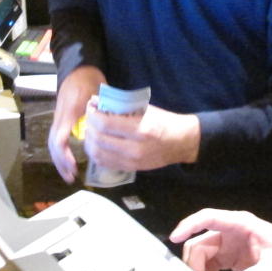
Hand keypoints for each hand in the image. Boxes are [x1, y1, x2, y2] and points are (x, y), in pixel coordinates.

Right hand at [48, 66, 104, 182]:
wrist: (78, 68)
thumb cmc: (90, 79)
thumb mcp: (99, 92)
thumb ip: (104, 110)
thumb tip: (114, 128)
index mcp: (69, 111)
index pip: (60, 137)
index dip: (65, 154)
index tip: (74, 165)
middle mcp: (60, 116)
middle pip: (53, 144)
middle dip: (60, 162)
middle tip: (72, 176)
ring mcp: (58, 117)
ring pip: (52, 143)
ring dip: (59, 160)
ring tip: (69, 174)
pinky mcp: (60, 119)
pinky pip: (56, 139)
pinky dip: (60, 152)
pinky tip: (69, 162)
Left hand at [84, 102, 199, 171]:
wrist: (182, 142)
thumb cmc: (164, 121)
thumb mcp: (146, 109)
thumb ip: (122, 106)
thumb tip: (97, 101)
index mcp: (140, 129)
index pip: (106, 124)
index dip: (93, 116)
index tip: (91, 108)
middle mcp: (134, 148)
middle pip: (99, 140)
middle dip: (89, 127)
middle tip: (89, 119)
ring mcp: (132, 161)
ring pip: (98, 154)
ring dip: (90, 142)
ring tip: (91, 131)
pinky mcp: (130, 169)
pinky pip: (105, 163)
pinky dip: (96, 153)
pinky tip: (96, 144)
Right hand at [170, 209, 271, 270]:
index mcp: (240, 224)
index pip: (209, 218)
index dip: (189, 224)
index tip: (174, 237)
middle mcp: (230, 231)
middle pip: (199, 241)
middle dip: (195, 263)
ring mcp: (227, 244)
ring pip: (201, 254)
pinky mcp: (227, 257)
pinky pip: (208, 264)